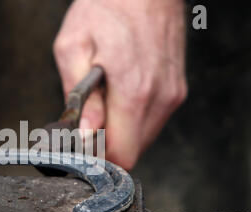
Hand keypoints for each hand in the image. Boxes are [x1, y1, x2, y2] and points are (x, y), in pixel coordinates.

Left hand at [54, 0, 187, 169]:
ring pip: (144, 138)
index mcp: (133, 91)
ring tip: (106, 100)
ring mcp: (172, 94)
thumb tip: (85, 135)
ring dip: (121, 130)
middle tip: (90, 119)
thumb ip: (80, 98)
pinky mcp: (177, 90)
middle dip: (108, 144)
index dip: (99, 156)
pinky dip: (134, 118)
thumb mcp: (73, 48)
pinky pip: (153, 120)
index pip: (122, 155)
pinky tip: (122, 94)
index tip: (84, 145)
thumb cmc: (106, 7)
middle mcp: (160, 98)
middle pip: (133, 151)